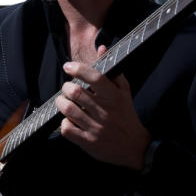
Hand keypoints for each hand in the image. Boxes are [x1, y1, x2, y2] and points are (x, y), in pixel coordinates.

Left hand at [55, 45, 150, 169]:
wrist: (134, 147)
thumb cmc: (126, 115)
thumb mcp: (123, 92)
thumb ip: (111, 71)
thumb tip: (101, 48)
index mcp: (115, 97)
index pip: (95, 77)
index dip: (78, 69)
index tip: (69, 66)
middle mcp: (106, 112)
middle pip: (76, 92)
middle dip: (66, 87)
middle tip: (67, 88)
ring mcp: (96, 128)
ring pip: (68, 110)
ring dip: (61, 102)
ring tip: (63, 101)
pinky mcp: (88, 142)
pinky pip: (67, 129)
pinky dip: (64, 122)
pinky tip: (70, 120)